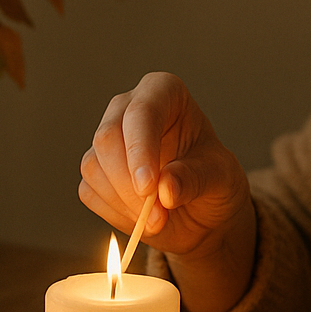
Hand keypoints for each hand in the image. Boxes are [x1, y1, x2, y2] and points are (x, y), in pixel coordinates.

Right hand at [79, 71, 250, 259]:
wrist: (201, 207)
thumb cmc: (213, 178)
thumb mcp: (220, 177)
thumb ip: (195, 179)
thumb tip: (165, 189)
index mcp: (163, 93)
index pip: (142, 112)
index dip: (140, 150)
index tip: (148, 187)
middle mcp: (128, 109)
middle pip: (107, 138)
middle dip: (129, 184)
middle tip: (158, 215)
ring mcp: (108, 139)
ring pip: (94, 167)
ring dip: (125, 203)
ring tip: (160, 218)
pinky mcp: (96, 171)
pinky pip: (90, 191)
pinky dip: (115, 213)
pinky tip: (143, 217)